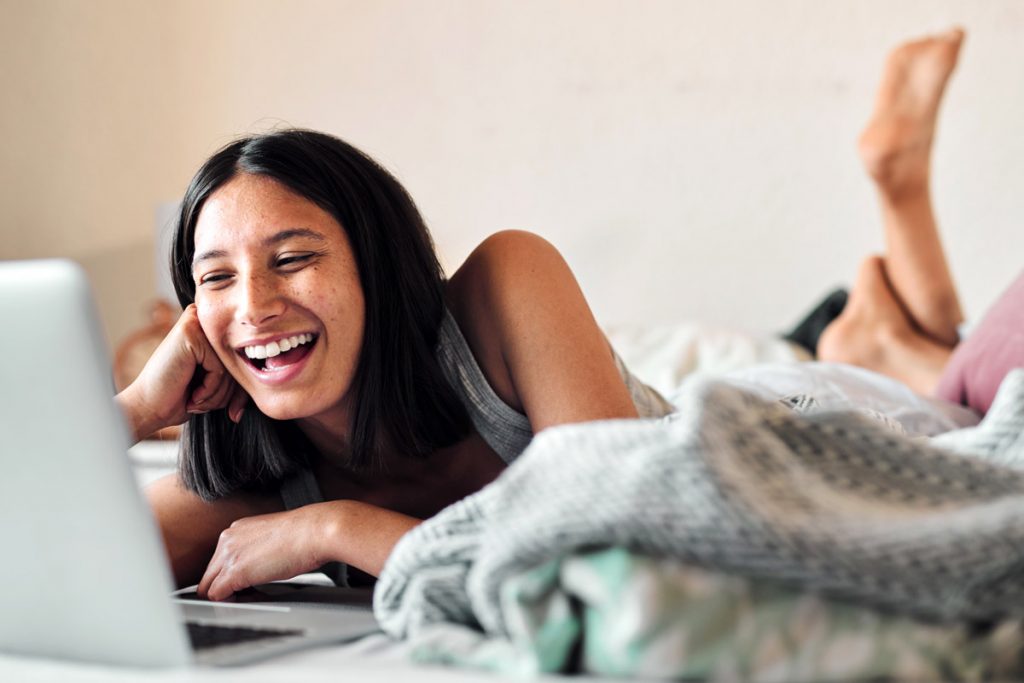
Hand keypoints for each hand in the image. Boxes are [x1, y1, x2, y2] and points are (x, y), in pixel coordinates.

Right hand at [116, 304, 246, 440]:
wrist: (149, 408)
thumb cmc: (181, 397)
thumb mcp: (219, 385)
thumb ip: (240, 376)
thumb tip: (271, 378)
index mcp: (212, 332)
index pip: (244, 359)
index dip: (238, 390)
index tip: (231, 410)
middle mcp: (205, 321)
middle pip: (240, 362)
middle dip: (228, 394)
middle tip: (201, 403)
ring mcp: (196, 323)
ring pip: (232, 366)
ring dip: (216, 394)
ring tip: (193, 397)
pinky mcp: (191, 333)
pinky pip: (220, 368)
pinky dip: (209, 389)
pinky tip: (191, 393)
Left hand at [196, 503, 342, 600]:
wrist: (316, 531)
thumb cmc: (306, 534)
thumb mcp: (274, 537)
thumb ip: (258, 549)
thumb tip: (259, 566)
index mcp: (237, 529)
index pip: (219, 560)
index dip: (231, 576)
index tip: (248, 584)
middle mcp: (228, 539)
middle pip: (210, 574)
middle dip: (225, 587)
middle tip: (249, 594)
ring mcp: (228, 555)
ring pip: (209, 587)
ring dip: (227, 597)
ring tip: (252, 598)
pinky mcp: (235, 572)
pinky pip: (216, 596)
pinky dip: (229, 603)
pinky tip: (251, 600)